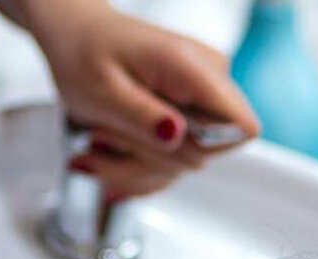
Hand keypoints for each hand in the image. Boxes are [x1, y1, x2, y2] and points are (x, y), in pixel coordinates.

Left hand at [25, 0, 259, 197]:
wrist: (75, 33)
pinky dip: (142, 165)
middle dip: (154, 159)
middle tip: (105, 138)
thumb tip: (177, 135)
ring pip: (189, 163)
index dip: (204, 149)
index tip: (159, 139)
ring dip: (140, 165)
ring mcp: (203, 100)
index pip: (242, 128)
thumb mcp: (100, 89)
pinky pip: (178, 160)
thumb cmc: (83, 50)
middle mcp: (208, 82)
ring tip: (101, 142)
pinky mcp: (194, 116)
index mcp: (192, 68)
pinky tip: (114, 151)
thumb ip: (141, 115)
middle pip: (209, 154)